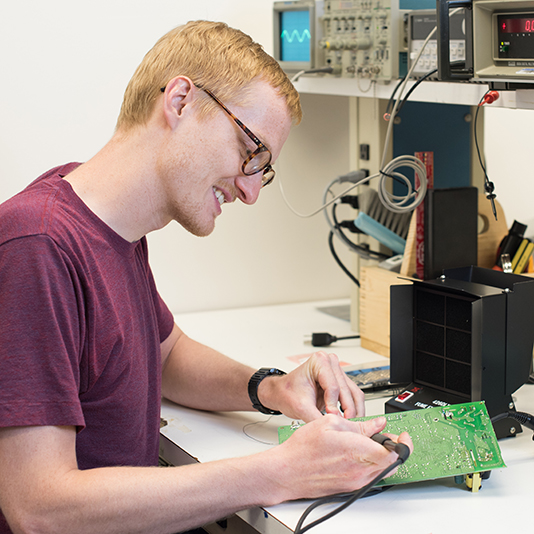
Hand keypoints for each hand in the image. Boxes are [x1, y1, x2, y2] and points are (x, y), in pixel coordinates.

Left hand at [258, 351, 364, 421]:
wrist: (282, 393)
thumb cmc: (287, 393)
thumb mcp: (300, 407)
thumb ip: (317, 418)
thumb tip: (334, 428)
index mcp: (319, 362)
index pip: (333, 387)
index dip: (333, 405)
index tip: (332, 419)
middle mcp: (330, 363)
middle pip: (346, 390)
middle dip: (348, 411)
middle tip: (346, 427)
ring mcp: (337, 372)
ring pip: (354, 393)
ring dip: (354, 411)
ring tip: (350, 426)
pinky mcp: (341, 382)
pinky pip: (353, 396)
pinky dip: (352, 409)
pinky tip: (349, 420)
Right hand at [269, 415, 412, 500]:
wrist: (286, 472)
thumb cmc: (303, 448)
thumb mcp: (330, 423)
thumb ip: (359, 424)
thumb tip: (377, 424)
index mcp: (357, 452)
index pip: (393, 452)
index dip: (403, 443)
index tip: (403, 435)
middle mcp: (359, 471)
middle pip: (392, 463)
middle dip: (394, 449)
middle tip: (388, 436)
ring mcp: (355, 482)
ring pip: (382, 470)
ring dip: (383, 456)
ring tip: (370, 442)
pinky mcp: (349, 487)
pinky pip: (369, 476)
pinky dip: (371, 464)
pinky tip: (359, 453)